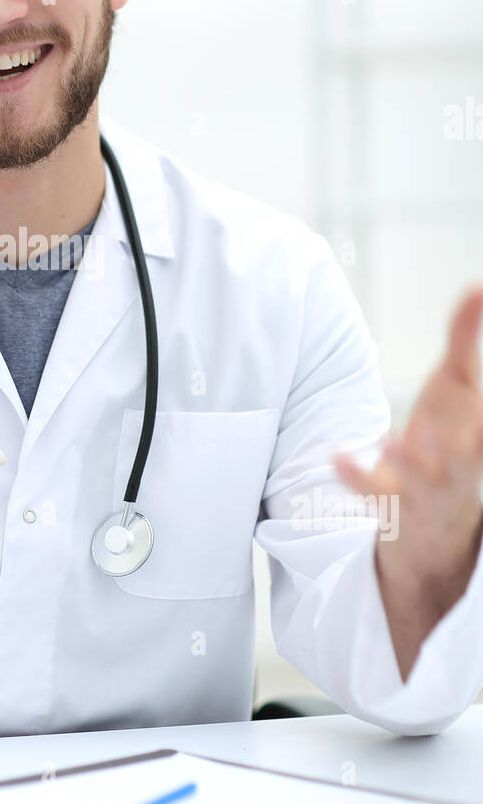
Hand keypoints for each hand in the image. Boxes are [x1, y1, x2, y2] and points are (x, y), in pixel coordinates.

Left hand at [331, 286, 482, 604]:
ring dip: (406, 461)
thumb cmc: (450, 433)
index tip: (480, 408)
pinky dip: (354, 476)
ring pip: (419, 481)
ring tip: (388, 441)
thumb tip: (476, 284)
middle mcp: (458, 467)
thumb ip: (464, 338)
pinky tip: (336, 456)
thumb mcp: (459, 386)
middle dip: (457, 448)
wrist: (437, 519)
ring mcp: (424, 489)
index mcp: (476, 437)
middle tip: (436, 429)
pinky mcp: (390, 503)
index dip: (482, 423)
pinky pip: (371, 491)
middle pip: (463, 461)